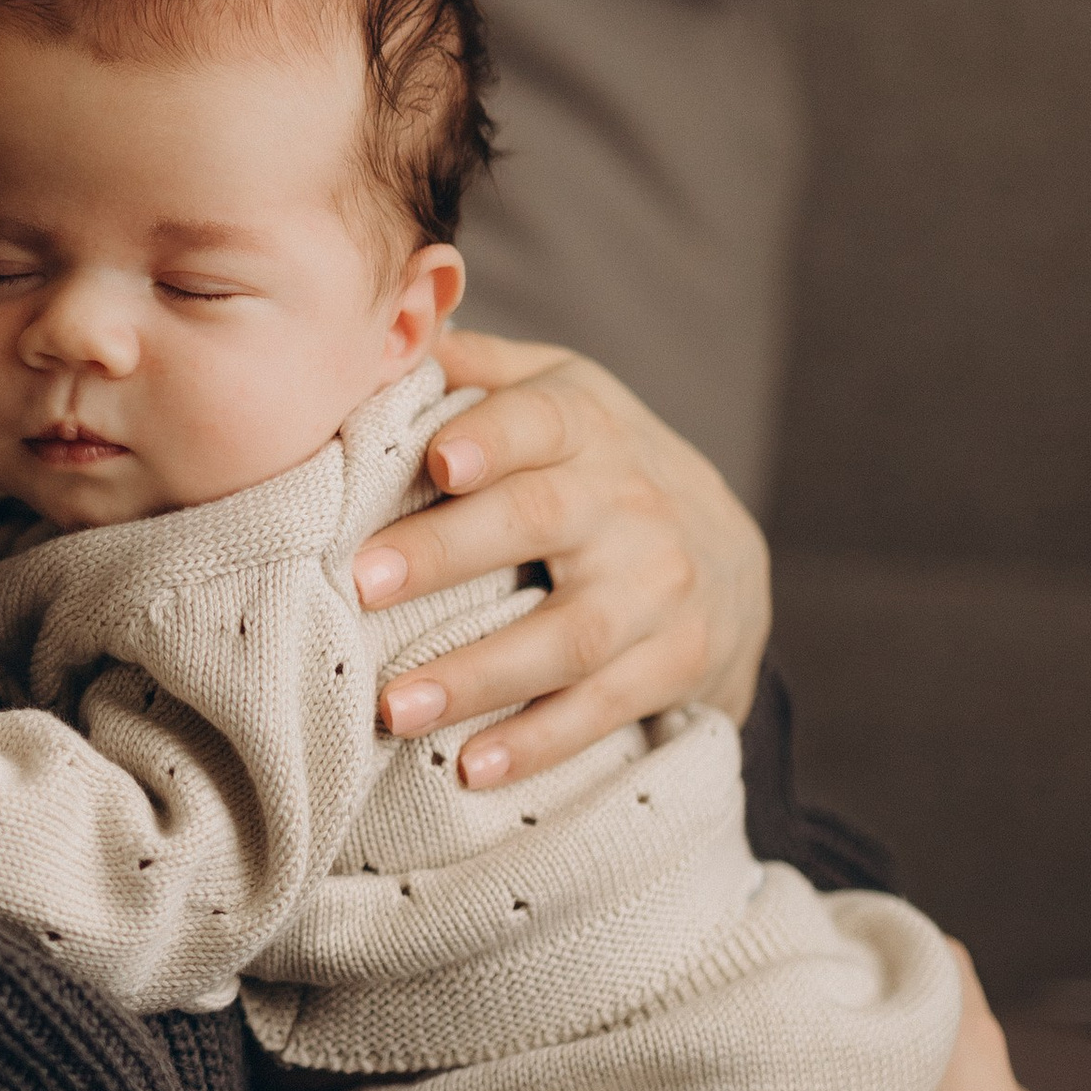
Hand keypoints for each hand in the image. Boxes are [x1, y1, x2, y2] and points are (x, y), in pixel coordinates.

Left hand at [349, 331, 770, 789]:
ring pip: (570, 632)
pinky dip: (539, 741)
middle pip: (541, 521)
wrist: (727, 556)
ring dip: (478, 673)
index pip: (540, 420)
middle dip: (449, 553)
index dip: (493, 436)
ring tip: (394, 706)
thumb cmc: (597, 463)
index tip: (438, 460)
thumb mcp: (557, 393)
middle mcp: (630, 499)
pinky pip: (603, 707)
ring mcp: (660, 587)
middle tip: (363, 584)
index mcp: (586, 424)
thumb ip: (475, 365)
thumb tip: (382, 323)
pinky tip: (471, 768)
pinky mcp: (677, 663)